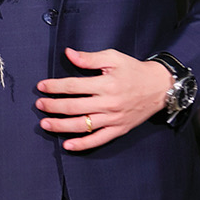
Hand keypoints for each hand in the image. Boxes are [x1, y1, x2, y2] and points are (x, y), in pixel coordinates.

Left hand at [34, 47, 174, 150]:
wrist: (160, 87)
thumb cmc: (134, 71)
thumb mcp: (113, 58)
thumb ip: (89, 58)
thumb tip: (68, 54)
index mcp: (106, 84)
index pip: (74, 86)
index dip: (55, 86)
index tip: (41, 86)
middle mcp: (108, 103)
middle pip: (74, 107)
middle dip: (53, 106)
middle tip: (39, 105)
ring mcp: (114, 118)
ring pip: (83, 125)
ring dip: (61, 126)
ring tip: (45, 124)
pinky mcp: (119, 129)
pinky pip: (98, 140)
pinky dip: (82, 144)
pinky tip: (67, 145)